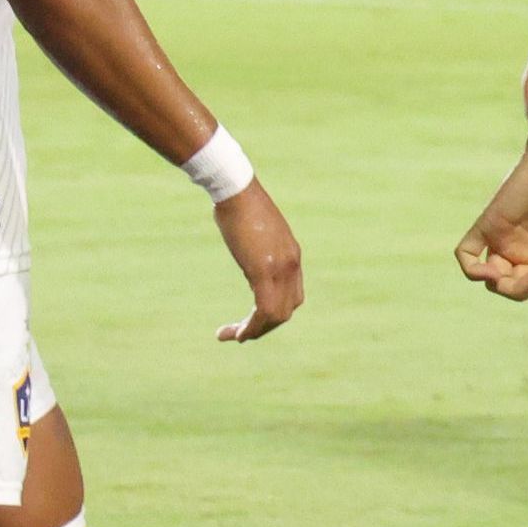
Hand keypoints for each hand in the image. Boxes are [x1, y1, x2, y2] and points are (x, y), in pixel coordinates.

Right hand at [210, 180, 302, 342]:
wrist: (235, 189)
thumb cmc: (239, 204)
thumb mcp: (255, 231)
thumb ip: (257, 246)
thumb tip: (247, 246)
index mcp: (291, 256)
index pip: (293, 296)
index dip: (276, 314)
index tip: (253, 320)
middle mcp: (291, 265)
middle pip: (287, 310)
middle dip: (265, 327)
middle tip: (241, 334)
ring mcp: (279, 269)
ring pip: (277, 316)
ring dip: (255, 331)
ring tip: (233, 336)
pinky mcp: (262, 271)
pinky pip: (264, 310)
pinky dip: (251, 327)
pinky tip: (235, 333)